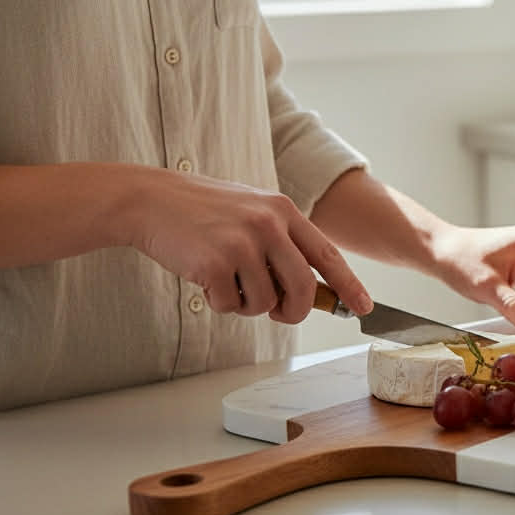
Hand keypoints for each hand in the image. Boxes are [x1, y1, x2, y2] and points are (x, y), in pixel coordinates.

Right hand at [127, 171, 372, 322]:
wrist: (150, 200)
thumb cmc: (203, 211)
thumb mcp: (252, 211)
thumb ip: (283, 242)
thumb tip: (312, 289)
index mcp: (283, 210)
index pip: (327, 255)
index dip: (349, 285)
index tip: (363, 307)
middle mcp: (269, 224)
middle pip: (303, 289)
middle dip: (294, 312)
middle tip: (280, 314)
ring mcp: (242, 243)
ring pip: (265, 302)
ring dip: (247, 305)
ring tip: (227, 280)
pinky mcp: (215, 263)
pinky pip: (231, 306)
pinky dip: (219, 302)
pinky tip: (205, 278)